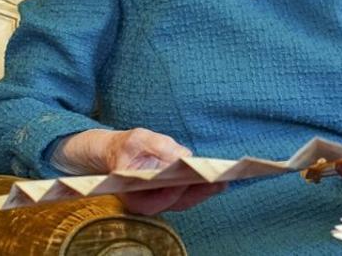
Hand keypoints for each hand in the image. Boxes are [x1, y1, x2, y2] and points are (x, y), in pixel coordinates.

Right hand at [53, 128, 225, 214]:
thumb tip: (183, 156)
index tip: (189, 181)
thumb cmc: (126, 146)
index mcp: (131, 194)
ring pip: (185, 201)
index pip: (155, 201)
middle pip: (175, 203)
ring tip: (224, 179)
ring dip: (205, 191)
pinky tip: (219, 177)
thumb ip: (159, 147)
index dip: (173, 193)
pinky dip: (203, 187)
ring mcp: (159, 199)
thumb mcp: (138, 139)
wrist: (117, 151)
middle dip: (198, 192)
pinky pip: (188, 194)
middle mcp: (146, 202)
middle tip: (219, 181)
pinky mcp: (170, 193)